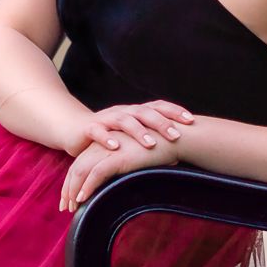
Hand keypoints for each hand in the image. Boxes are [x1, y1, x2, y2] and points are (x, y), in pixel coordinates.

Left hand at [60, 112, 184, 211]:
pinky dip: (87, 186)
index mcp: (105, 144)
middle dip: (68, 189)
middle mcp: (103, 146)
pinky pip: (96, 173)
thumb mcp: (135, 157)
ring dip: (73, 191)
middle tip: (65, 208)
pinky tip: (82, 199)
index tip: (70, 200)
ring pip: (81, 171)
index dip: (73, 182)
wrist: (173, 137)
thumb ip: (124, 165)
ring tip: (71, 208)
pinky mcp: (117, 157)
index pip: (82, 164)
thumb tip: (118, 183)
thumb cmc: (158, 148)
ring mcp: (108, 150)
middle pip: (76, 169)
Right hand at [68, 100, 194, 158]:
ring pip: (124, 121)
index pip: (158, 107)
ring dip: (138, 131)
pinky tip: (115, 146)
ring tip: (150, 143)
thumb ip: (152, 145)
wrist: (74, 129)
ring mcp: (106, 118)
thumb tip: (177, 160)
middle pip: (145, 113)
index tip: (191, 120)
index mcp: (135, 112)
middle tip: (176, 135)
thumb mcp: (131, 138)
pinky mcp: (89, 128)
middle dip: (161, 123)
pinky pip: (98, 132)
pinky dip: (106, 138)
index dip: (174, 111)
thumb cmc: (109, 136)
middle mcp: (123, 111)